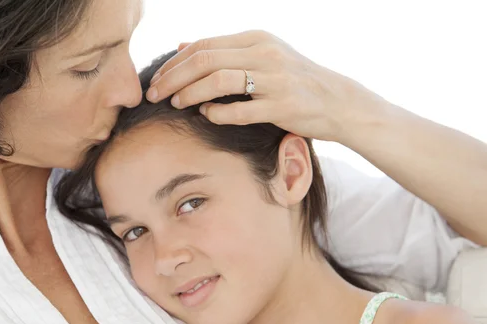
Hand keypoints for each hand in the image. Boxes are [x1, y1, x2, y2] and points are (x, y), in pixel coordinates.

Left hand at [146, 30, 384, 142]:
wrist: (337, 101)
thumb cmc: (293, 79)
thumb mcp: (260, 55)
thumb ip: (223, 51)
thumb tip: (181, 44)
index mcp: (255, 39)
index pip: (203, 45)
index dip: (174, 63)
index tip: (156, 79)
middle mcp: (264, 53)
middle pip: (205, 60)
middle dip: (173, 78)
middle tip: (153, 94)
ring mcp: (275, 80)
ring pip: (219, 81)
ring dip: (190, 93)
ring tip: (175, 104)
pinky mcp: (283, 106)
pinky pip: (241, 111)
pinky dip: (217, 113)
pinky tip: (206, 115)